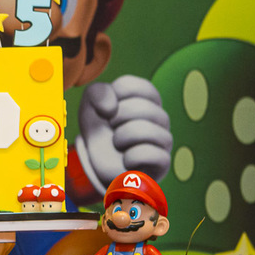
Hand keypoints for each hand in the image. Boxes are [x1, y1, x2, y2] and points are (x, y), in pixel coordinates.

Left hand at [77, 75, 171, 192]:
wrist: (100, 168)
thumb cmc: (101, 134)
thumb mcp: (90, 108)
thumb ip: (96, 93)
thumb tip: (110, 107)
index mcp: (147, 100)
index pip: (138, 86)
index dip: (115, 96)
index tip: (108, 109)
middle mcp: (160, 119)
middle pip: (143, 107)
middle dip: (117, 118)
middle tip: (112, 129)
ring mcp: (164, 141)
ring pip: (148, 130)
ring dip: (123, 137)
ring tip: (118, 144)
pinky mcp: (163, 163)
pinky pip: (153, 154)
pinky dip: (132, 157)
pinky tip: (126, 160)